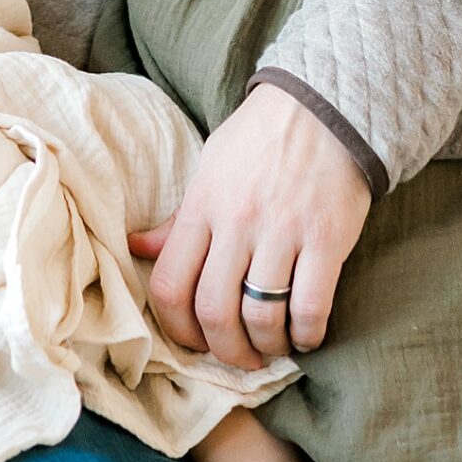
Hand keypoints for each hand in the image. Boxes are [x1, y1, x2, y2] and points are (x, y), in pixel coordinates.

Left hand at [128, 83, 372, 369]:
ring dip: (266, 345)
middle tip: (239, 356)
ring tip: (273, 346)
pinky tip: (307, 335)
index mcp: (202, 206)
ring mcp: (282, 231)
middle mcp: (236, 222)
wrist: (325, 105)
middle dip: (225, 350)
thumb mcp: (210, 167)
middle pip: (214, 311)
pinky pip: (311, 306)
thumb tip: (136, 246)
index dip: (177, 329)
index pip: (170, 285)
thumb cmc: (262, 138)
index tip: (195, 341)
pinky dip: (307, 334)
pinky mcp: (325, 238)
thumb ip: (179, 217)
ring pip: (261, 316)